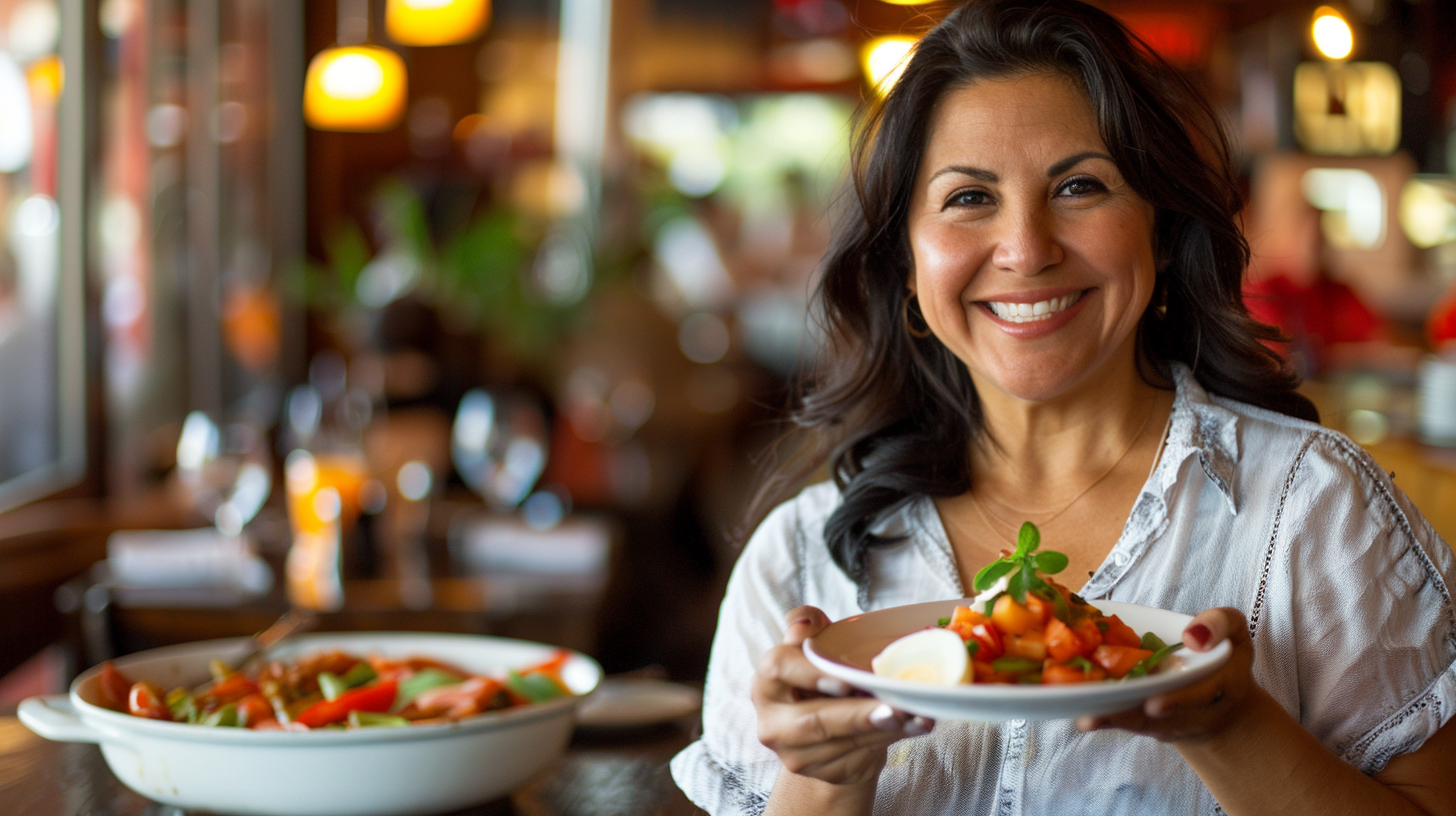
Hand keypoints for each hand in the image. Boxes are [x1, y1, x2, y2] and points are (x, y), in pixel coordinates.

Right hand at [753, 605, 933, 786]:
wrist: (823, 732)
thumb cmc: (818, 681)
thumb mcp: (813, 650)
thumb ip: (809, 629)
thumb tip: (806, 619)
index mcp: (767, 683)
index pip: (778, 669)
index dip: (811, 674)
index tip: (845, 681)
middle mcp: (773, 722)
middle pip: (814, 720)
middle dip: (859, 715)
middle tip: (896, 708)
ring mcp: (794, 753)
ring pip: (843, 742)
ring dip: (884, 729)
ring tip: (915, 716)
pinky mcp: (822, 773)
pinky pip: (859, 756)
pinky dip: (889, 740)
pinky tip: (912, 728)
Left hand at [1075, 606, 1260, 743]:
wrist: (1220, 696)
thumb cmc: (1218, 651)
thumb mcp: (1230, 628)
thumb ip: (1218, 623)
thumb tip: (1192, 636)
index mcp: (1223, 684)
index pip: (1204, 692)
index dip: (1180, 700)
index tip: (1154, 705)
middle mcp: (1199, 711)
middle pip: (1166, 718)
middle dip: (1136, 717)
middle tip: (1100, 717)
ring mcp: (1175, 721)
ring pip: (1145, 724)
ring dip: (1115, 721)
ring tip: (1085, 719)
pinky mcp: (1153, 724)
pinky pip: (1132, 723)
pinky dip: (1109, 719)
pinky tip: (1082, 716)